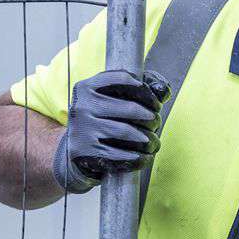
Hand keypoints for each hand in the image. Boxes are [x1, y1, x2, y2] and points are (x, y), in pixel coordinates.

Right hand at [53, 69, 170, 193]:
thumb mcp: (111, 99)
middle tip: (156, 123)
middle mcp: (81, 106)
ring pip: (127, 132)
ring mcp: (82, 129)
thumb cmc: (102, 119)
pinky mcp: (84, 152)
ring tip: (153, 142)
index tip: (155, 103)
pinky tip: (146, 157)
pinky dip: (138, 158)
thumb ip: (137, 90)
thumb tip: (163, 91)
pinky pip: (119, 156)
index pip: (123, 80)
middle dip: (151, 118)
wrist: (76, 148)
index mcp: (87, 87)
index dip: (146, 91)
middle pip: (131, 109)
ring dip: (148, 139)